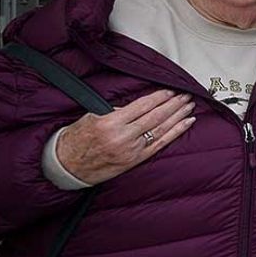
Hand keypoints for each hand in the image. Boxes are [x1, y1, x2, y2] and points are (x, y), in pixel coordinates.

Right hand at [55, 91, 194, 184]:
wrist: (66, 166)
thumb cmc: (77, 140)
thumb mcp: (91, 118)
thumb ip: (115, 111)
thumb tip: (137, 106)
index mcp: (110, 123)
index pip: (142, 106)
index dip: (159, 97)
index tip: (170, 90)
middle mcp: (122, 137)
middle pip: (155, 117)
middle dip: (173, 104)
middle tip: (186, 95)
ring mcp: (131, 150)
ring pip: (160, 129)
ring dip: (178, 116)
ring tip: (189, 106)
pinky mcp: (135, 160)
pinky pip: (159, 144)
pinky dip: (175, 133)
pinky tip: (186, 124)